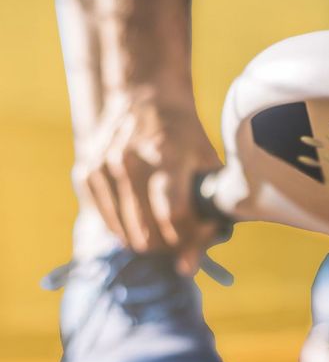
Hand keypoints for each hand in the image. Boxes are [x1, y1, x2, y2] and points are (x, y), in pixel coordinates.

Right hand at [74, 90, 221, 273]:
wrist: (146, 94)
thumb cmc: (187, 135)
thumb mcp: (209, 166)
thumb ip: (208, 215)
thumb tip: (187, 268)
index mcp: (167, 155)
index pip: (175, 217)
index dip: (192, 237)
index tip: (202, 234)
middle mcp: (129, 160)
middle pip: (147, 233)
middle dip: (171, 246)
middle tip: (184, 237)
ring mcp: (102, 165)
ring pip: (125, 234)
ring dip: (149, 241)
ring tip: (165, 229)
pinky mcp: (85, 171)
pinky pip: (105, 221)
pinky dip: (125, 227)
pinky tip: (142, 215)